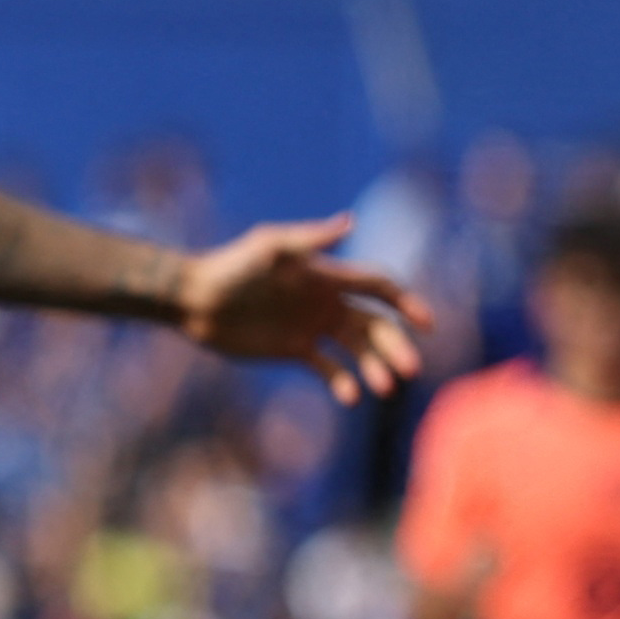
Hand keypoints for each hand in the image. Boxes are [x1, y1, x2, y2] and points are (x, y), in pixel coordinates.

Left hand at [172, 214, 428, 400]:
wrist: (194, 298)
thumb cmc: (231, 267)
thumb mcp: (269, 248)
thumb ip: (310, 238)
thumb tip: (350, 221)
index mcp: (328, 276)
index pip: (379, 287)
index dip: (405, 302)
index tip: (426, 324)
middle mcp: (326, 301)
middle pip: (375, 325)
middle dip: (396, 345)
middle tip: (409, 370)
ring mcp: (312, 327)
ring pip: (357, 350)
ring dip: (374, 368)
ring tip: (382, 388)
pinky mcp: (294, 349)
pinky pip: (328, 369)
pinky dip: (342, 382)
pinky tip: (348, 397)